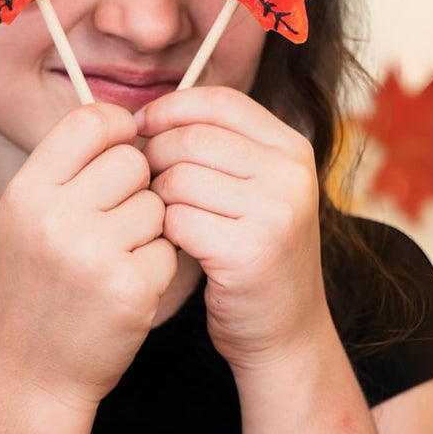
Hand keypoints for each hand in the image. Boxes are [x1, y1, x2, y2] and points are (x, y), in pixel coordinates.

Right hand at [0, 103, 178, 411]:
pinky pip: (169, 247)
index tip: (121, 150)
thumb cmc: (36, 288)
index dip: (117, 129)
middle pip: (132, 160)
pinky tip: (129, 286)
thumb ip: (66, 171)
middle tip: (117, 218)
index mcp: (26, 191)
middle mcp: (54, 216)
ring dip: (149, 227)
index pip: (89, 120)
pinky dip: (157, 265)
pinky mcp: (130, 287)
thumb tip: (128, 124)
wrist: (32, 373)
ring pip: (157, 204)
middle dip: (137, 185)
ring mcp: (93, 253)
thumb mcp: (25, 220)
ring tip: (117, 257)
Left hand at [138, 86, 330, 372]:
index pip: (218, 102)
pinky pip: (177, 220)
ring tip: (166, 218)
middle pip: (191, 138)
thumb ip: (217, 147)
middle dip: (154, 158)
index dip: (170, 108)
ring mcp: (275, 212)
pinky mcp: (250, 251)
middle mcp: (291, 174)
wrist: (284, 332)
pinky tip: (175, 245)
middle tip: (147, 185)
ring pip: (178, 178)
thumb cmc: (251, 254)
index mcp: (291, 148)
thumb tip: (144, 113)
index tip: (141, 127)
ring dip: (157, 199)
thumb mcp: (252, 189)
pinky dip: (164, 232)